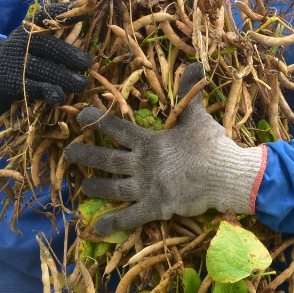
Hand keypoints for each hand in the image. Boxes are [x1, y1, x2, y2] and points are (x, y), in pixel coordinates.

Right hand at [0, 5, 92, 114]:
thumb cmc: (19, 60)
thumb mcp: (29, 44)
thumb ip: (52, 38)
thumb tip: (84, 27)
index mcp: (27, 30)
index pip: (44, 16)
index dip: (63, 12)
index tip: (84, 11)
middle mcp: (20, 44)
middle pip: (49, 46)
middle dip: (71, 55)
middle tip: (88, 63)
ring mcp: (15, 64)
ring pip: (46, 70)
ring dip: (67, 78)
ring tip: (81, 84)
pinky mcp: (12, 85)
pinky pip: (35, 88)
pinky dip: (50, 93)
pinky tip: (60, 97)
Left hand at [63, 64, 265, 233]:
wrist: (225, 175)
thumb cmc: (210, 145)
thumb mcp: (197, 116)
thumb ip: (189, 94)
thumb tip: (195, 65)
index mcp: (149, 141)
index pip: (117, 128)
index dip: (97, 121)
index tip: (80, 115)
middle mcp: (142, 164)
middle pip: (106, 159)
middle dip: (85, 155)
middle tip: (68, 153)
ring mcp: (146, 187)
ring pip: (113, 188)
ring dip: (96, 187)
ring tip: (82, 186)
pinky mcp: (155, 207)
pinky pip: (130, 218)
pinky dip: (113, 224)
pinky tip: (97, 228)